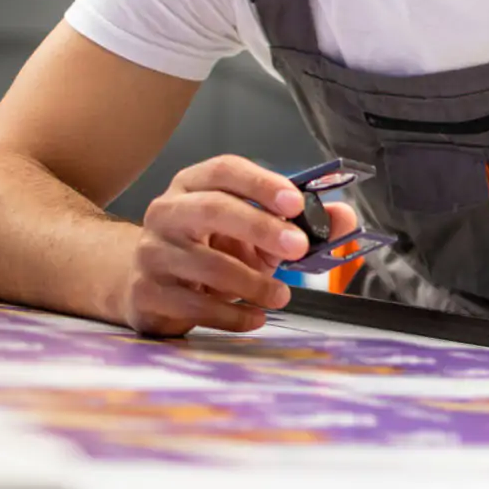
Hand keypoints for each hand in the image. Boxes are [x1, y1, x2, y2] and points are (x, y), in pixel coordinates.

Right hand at [117, 156, 354, 337]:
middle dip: (261, 227)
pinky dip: (234, 315)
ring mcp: (153, 252)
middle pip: (213, 209)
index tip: (295, 202)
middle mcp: (168, 212)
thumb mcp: (253, 232)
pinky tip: (255, 318)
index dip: (262, 183)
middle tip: (297, 248)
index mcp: (193, 185)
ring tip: (280, 295)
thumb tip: (344, 218)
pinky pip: (196, 306)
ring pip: (207, 264)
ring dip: (253, 283)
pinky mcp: (147, 293)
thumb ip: (298, 223)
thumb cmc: (208, 250)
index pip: (225, 170)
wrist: (145, 283)